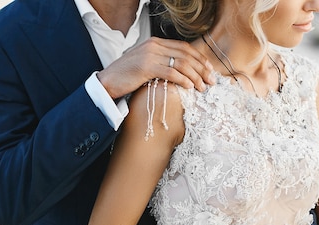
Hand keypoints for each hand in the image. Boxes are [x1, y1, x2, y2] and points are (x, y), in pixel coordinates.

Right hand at [97, 37, 215, 98]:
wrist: (107, 81)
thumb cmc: (127, 76)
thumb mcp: (146, 65)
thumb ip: (161, 62)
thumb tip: (181, 72)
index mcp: (155, 43)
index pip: (183, 47)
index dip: (199, 58)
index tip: (209, 70)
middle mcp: (154, 46)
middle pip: (186, 54)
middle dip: (201, 68)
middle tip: (211, 81)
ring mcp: (150, 55)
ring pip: (181, 63)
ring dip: (195, 76)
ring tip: (203, 87)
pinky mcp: (146, 67)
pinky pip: (171, 72)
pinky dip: (183, 80)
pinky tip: (190, 87)